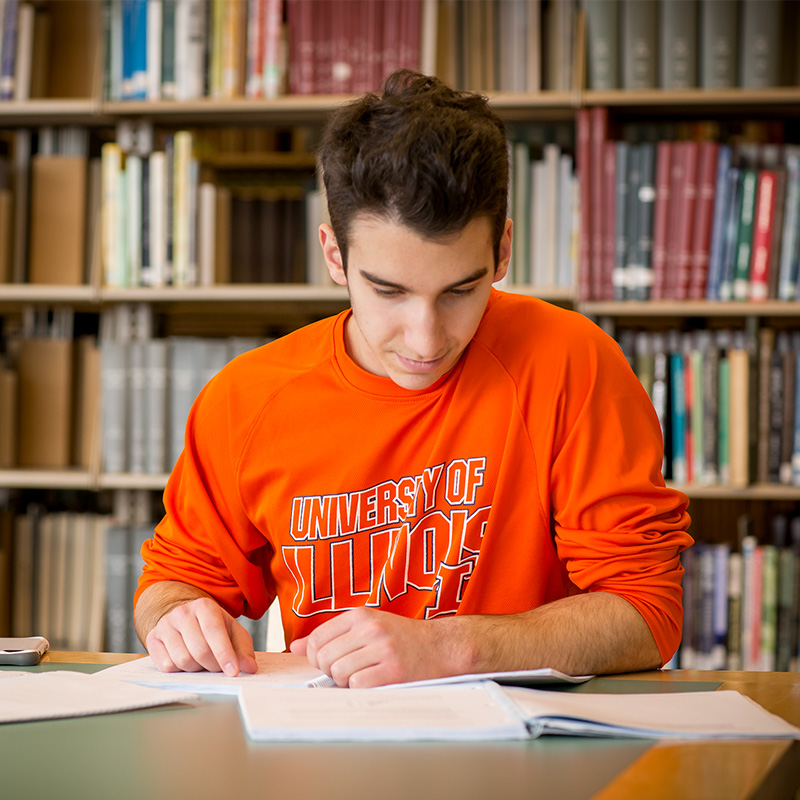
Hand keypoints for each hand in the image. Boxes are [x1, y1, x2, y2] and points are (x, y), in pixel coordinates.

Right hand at [145, 597, 257, 676]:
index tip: (233, 672)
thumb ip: (243, 649)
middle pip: (199, 650)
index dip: (224, 654)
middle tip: (218, 668)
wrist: (184, 619)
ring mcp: (165, 625)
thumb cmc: (212, 627)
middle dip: (212, 665)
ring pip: (182, 660)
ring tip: (202, 662)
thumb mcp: (231, 632)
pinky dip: (180, 671)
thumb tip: (249, 668)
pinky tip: (186, 662)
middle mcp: (182, 613)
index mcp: (205, 606)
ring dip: (196, 669)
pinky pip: (166, 666)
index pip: (214, 632)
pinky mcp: (152, 638)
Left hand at [289, 607, 463, 687]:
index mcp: (361, 615)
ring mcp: (382, 649)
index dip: (315, 656)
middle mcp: (370, 629)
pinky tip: (374, 681)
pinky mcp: (393, 671)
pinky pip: (358, 686)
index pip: (317, 638)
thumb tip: (294, 647)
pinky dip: (361, 689)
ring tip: (364, 674)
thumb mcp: (367, 625)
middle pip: (324, 658)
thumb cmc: (403, 638)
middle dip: (330, 670)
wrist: (442, 646)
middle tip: (347, 671)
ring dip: (347, 681)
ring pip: (339, 673)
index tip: (327, 661)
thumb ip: (332, 635)